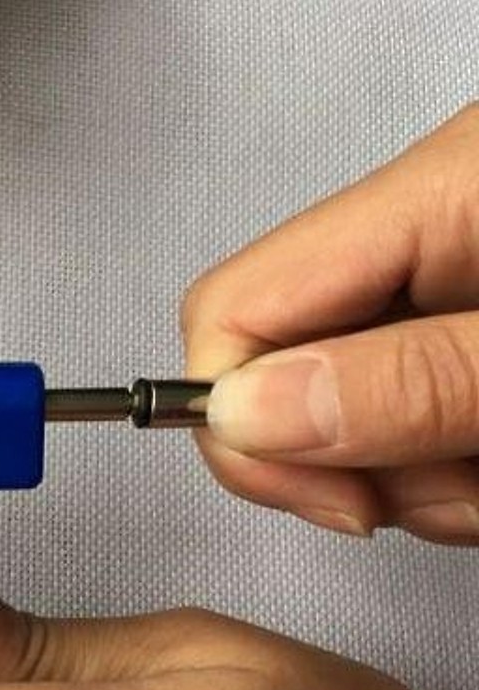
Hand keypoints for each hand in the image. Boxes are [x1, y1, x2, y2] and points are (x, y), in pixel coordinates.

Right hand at [184, 103, 478, 543]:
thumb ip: (406, 381)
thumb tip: (243, 412)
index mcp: (437, 197)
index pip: (234, 308)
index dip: (241, 418)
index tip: (326, 492)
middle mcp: (422, 239)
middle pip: (273, 372)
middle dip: (337, 463)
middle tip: (435, 480)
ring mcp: (438, 293)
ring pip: (332, 421)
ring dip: (405, 484)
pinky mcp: (456, 343)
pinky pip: (392, 431)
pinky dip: (439, 478)